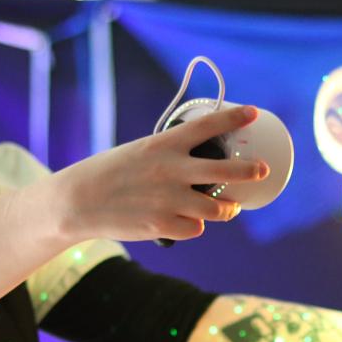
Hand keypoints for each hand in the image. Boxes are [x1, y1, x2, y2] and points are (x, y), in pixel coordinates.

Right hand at [55, 105, 269, 241]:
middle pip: (226, 171)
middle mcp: (172, 170)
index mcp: (165, 145)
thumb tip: (201, 167)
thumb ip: (170, 157)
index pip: (208, 126)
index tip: (252, 113)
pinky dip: (192, 226)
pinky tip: (183, 222)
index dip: (233, 118)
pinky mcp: (164, 226)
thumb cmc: (111, 174)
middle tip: (262, 170)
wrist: (79, 201)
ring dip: (227, 209)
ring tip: (230, 208)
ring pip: (218, 209)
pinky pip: (195, 228)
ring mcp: (170, 199)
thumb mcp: (140, 152)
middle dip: (249, 170)